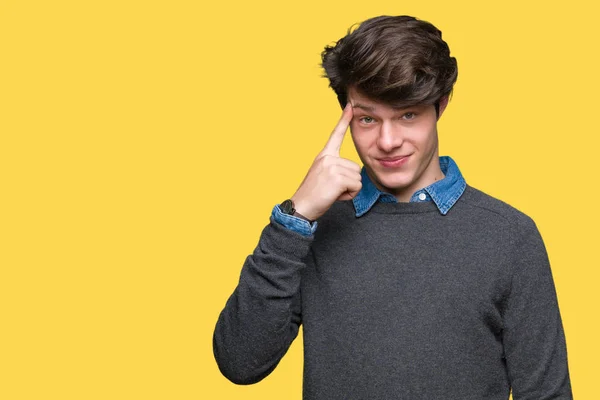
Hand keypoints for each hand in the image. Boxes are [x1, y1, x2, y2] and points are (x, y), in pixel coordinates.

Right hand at [291, 103, 361, 220]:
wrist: (301, 207)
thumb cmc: (313, 196)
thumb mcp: (323, 176)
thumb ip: (336, 169)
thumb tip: (353, 172)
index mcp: (324, 155)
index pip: (335, 135)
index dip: (344, 120)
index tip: (351, 106)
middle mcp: (327, 157)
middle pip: (355, 167)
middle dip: (349, 182)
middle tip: (331, 189)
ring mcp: (332, 166)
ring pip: (357, 177)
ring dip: (349, 189)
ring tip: (332, 193)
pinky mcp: (337, 177)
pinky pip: (356, 186)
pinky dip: (349, 195)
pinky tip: (335, 196)